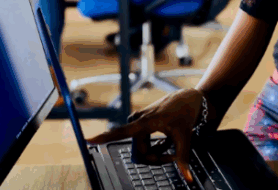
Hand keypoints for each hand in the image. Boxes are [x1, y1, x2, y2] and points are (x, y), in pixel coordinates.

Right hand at [86, 88, 204, 182]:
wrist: (188, 98)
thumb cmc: (185, 114)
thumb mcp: (185, 138)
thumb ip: (183, 159)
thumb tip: (188, 179)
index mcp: (145, 122)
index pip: (121, 132)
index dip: (104, 137)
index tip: (88, 140)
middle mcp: (137, 120)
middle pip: (140, 152)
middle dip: (156, 158)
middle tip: (172, 156)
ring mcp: (138, 121)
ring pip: (142, 149)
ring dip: (157, 153)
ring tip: (171, 147)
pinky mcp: (141, 122)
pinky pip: (144, 143)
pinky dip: (156, 147)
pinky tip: (167, 141)